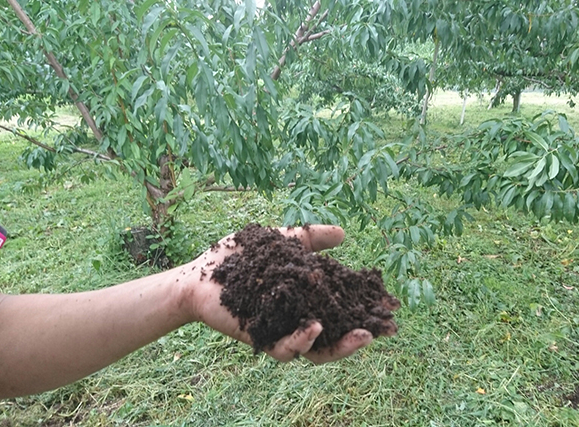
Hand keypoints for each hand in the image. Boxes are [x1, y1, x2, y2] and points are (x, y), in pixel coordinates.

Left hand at [180, 225, 375, 363]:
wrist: (199, 275)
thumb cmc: (237, 260)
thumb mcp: (280, 242)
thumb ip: (309, 239)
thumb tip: (344, 235)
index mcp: (305, 300)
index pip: (343, 307)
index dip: (367, 306)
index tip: (392, 303)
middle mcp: (297, 320)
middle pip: (337, 335)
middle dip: (364, 332)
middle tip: (388, 328)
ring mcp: (280, 332)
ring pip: (317, 351)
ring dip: (342, 346)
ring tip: (363, 335)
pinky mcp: (260, 341)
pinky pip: (285, 349)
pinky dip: (302, 340)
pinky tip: (315, 326)